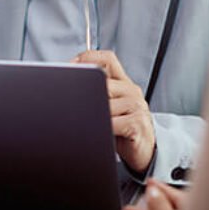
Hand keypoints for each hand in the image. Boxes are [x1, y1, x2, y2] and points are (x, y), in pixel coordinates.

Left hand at [73, 50, 154, 171]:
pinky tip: (101, 132)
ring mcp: (136, 105)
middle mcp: (131, 90)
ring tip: (92, 124)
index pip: (106, 59)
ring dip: (93, 115)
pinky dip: (102, 128)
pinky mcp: (137, 122)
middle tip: (75, 105)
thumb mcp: (108, 106)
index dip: (86, 59)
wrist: (142, 151)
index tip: (71, 69)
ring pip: (103, 103)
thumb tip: (66, 83)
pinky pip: (112, 122)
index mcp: (123, 82)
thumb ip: (94, 93)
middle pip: (101, 81)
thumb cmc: (121, 128)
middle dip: (85, 94)